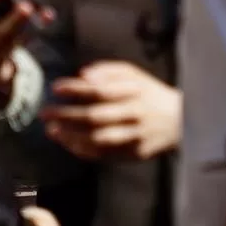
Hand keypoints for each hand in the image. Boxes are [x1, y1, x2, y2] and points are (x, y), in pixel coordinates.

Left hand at [40, 60, 181, 160]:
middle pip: (95, 116)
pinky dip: (85, 151)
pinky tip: (69, 145)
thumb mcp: (134, 74)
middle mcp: (132, 114)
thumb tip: (82, 74)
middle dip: (66, 115)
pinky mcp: (134, 154)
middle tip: (44, 113)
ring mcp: (133, 136)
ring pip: (98, 139)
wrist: (181, 122)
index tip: (55, 87)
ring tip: (51, 131)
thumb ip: (108, 71)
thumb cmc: (150, 93)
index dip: (75, 89)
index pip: (99, 90)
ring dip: (72, 136)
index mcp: (132, 91)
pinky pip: (106, 155)